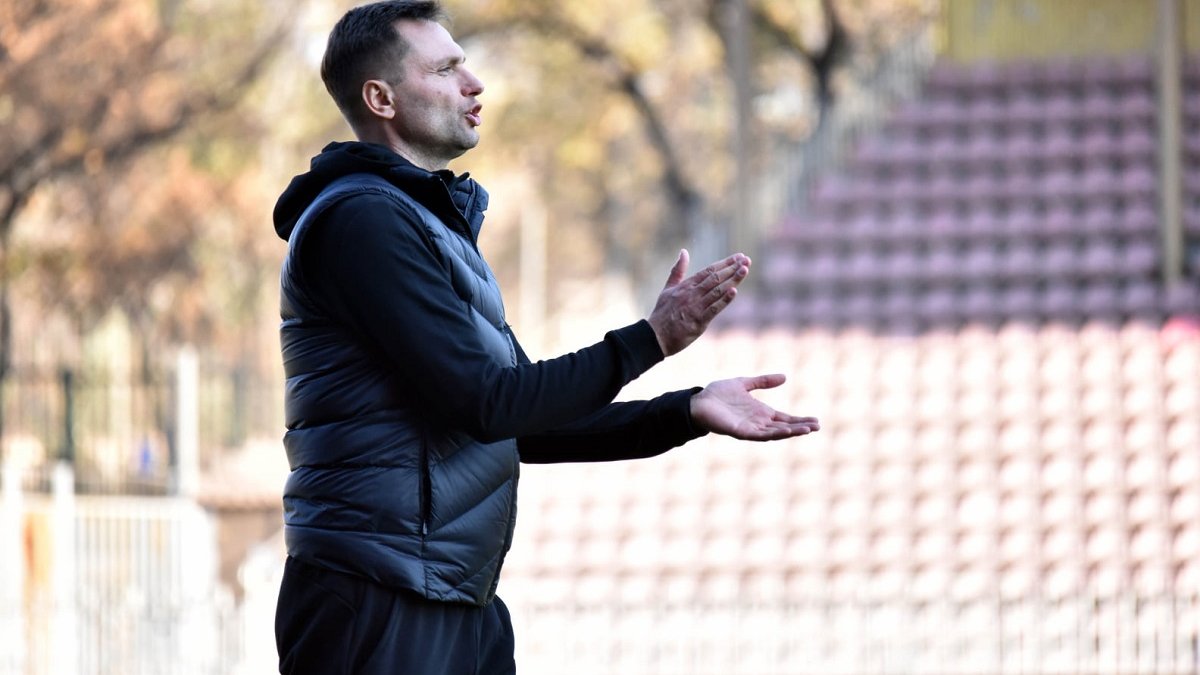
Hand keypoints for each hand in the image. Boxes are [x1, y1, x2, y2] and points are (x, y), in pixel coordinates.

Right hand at [647, 250, 750, 355]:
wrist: (655, 336)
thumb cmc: (662, 313)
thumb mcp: (668, 288)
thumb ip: (677, 271)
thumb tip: (684, 252)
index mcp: (686, 286)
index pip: (709, 271)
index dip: (725, 263)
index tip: (739, 257)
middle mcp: (691, 294)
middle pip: (715, 278)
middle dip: (732, 268)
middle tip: (746, 260)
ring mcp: (695, 307)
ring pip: (717, 291)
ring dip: (732, 280)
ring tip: (744, 270)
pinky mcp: (698, 321)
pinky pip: (713, 309)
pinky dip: (724, 300)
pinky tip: (734, 291)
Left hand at [690, 374, 819, 440]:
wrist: (698, 401)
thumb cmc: (717, 394)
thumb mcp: (744, 383)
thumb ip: (762, 381)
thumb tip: (784, 377)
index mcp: (760, 413)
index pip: (785, 418)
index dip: (799, 420)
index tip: (816, 421)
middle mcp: (758, 422)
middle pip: (784, 427)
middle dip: (800, 427)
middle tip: (817, 427)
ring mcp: (750, 428)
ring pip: (775, 433)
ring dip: (791, 432)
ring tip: (807, 430)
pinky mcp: (741, 432)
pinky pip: (760, 435)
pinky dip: (774, 434)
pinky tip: (785, 431)